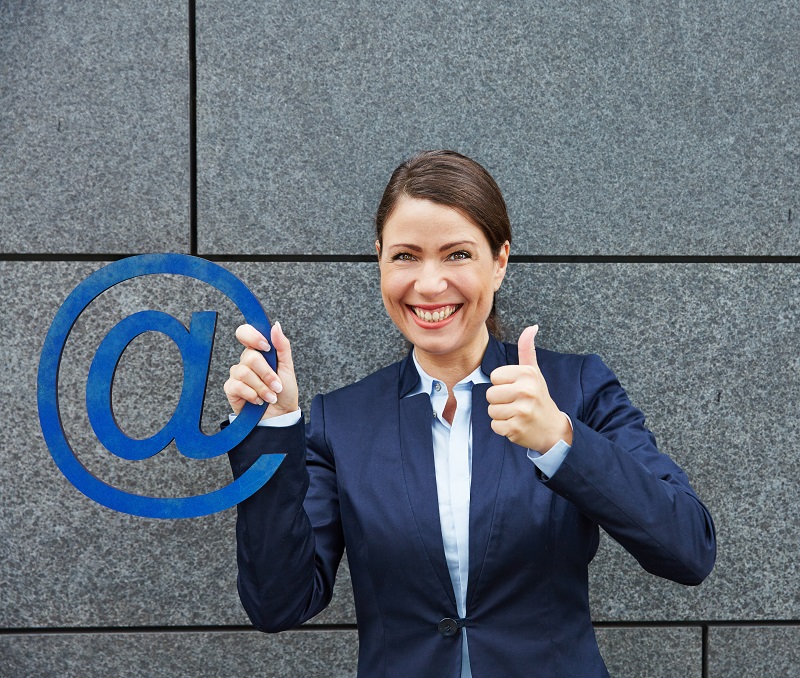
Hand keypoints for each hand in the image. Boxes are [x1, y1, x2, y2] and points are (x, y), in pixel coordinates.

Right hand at [223, 322, 299, 419]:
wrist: (281, 415)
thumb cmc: (284, 390)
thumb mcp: (288, 366)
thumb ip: (282, 345)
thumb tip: (275, 325)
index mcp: (258, 351)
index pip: (245, 333)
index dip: (253, 337)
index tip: (266, 347)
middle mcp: (246, 361)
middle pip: (250, 357)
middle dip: (267, 374)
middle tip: (277, 385)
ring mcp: (237, 374)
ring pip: (245, 373)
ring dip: (262, 387)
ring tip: (270, 396)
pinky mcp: (231, 388)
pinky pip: (238, 386)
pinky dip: (252, 395)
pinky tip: (258, 400)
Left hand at [487, 325, 571, 452]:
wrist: (552, 428)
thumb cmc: (538, 397)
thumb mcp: (534, 372)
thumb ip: (527, 349)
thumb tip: (531, 327)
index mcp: (527, 374)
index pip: (495, 376)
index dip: (502, 384)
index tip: (516, 389)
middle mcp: (526, 390)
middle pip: (490, 394)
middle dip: (500, 400)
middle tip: (516, 403)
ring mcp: (522, 411)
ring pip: (491, 410)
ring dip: (501, 414)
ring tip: (516, 413)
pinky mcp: (516, 428)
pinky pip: (495, 426)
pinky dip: (503, 428)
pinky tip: (516, 424)